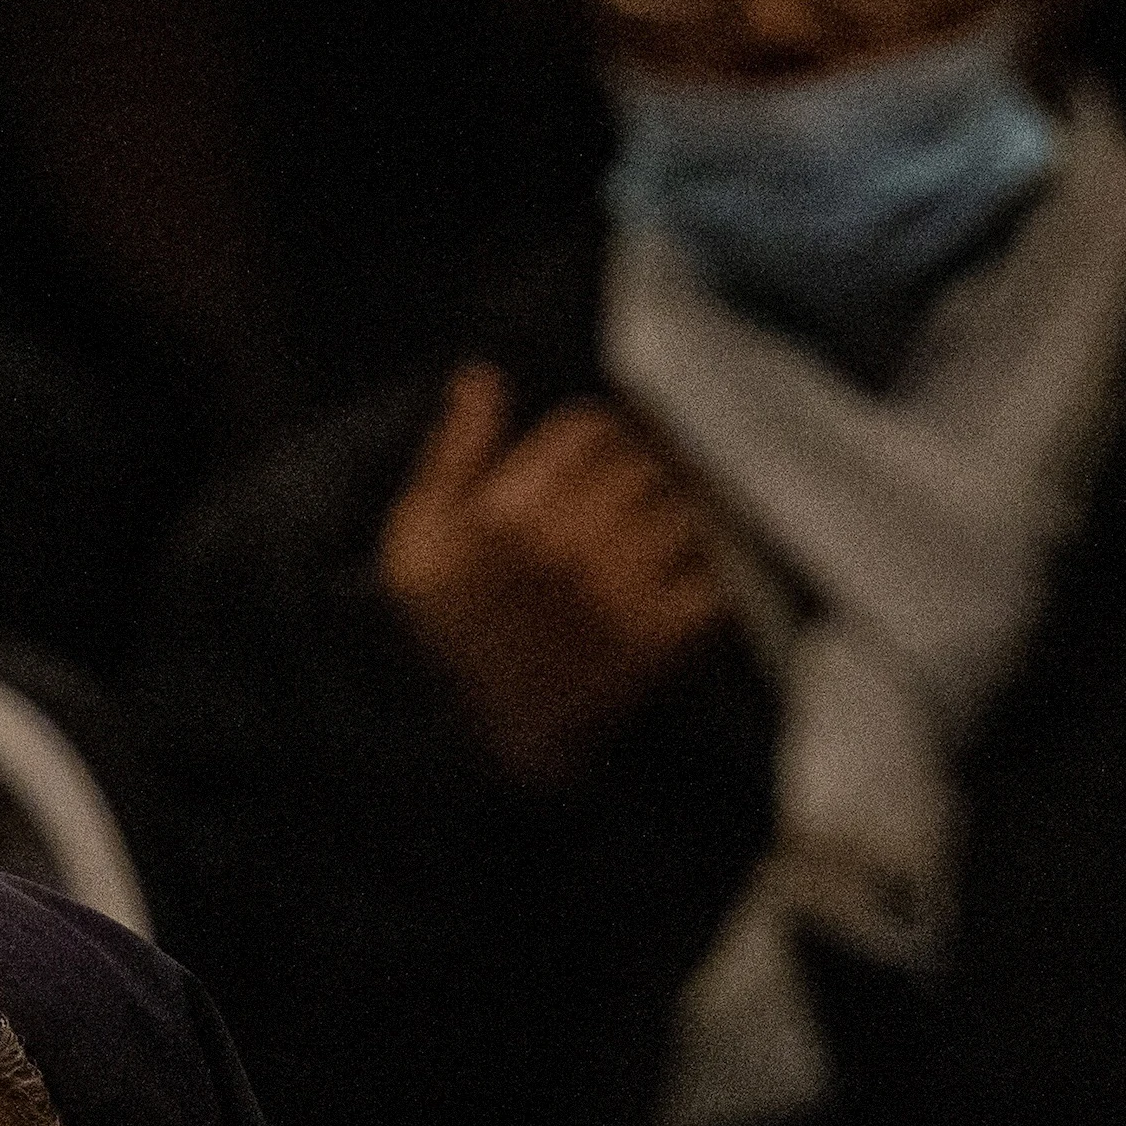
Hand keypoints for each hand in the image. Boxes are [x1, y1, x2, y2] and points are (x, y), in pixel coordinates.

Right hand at [377, 365, 732, 788]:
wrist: (466, 744)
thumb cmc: (438, 637)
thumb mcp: (416, 537)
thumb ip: (454, 451)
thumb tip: (482, 380)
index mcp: (512, 510)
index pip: (595, 429)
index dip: (605, 435)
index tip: (607, 454)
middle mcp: (571, 546)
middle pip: (647, 465)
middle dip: (642, 474)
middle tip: (632, 498)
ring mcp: (619, 595)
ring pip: (684, 515)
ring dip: (676, 520)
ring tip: (653, 540)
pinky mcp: (654, 643)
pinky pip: (708, 584)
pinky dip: (703, 580)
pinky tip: (677, 584)